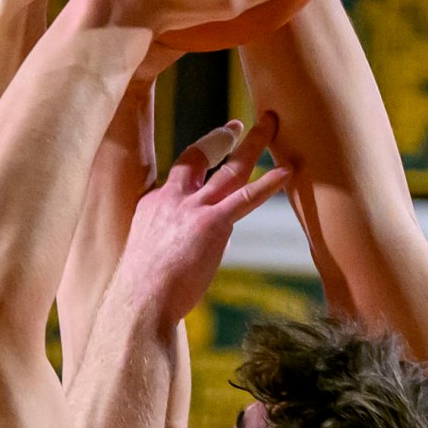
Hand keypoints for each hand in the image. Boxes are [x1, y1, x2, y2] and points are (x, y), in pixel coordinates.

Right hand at [116, 116, 291, 327]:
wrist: (140, 302)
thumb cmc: (144, 293)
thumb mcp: (153, 256)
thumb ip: (179, 243)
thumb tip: (213, 242)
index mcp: (152, 207)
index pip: (178, 182)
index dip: (194, 171)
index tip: (207, 157)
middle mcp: (171, 199)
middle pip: (198, 158)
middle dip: (220, 139)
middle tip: (238, 125)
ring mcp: (193, 208)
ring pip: (229, 169)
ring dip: (252, 144)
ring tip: (270, 125)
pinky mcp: (212, 223)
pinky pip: (247, 197)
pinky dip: (268, 183)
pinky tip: (287, 172)